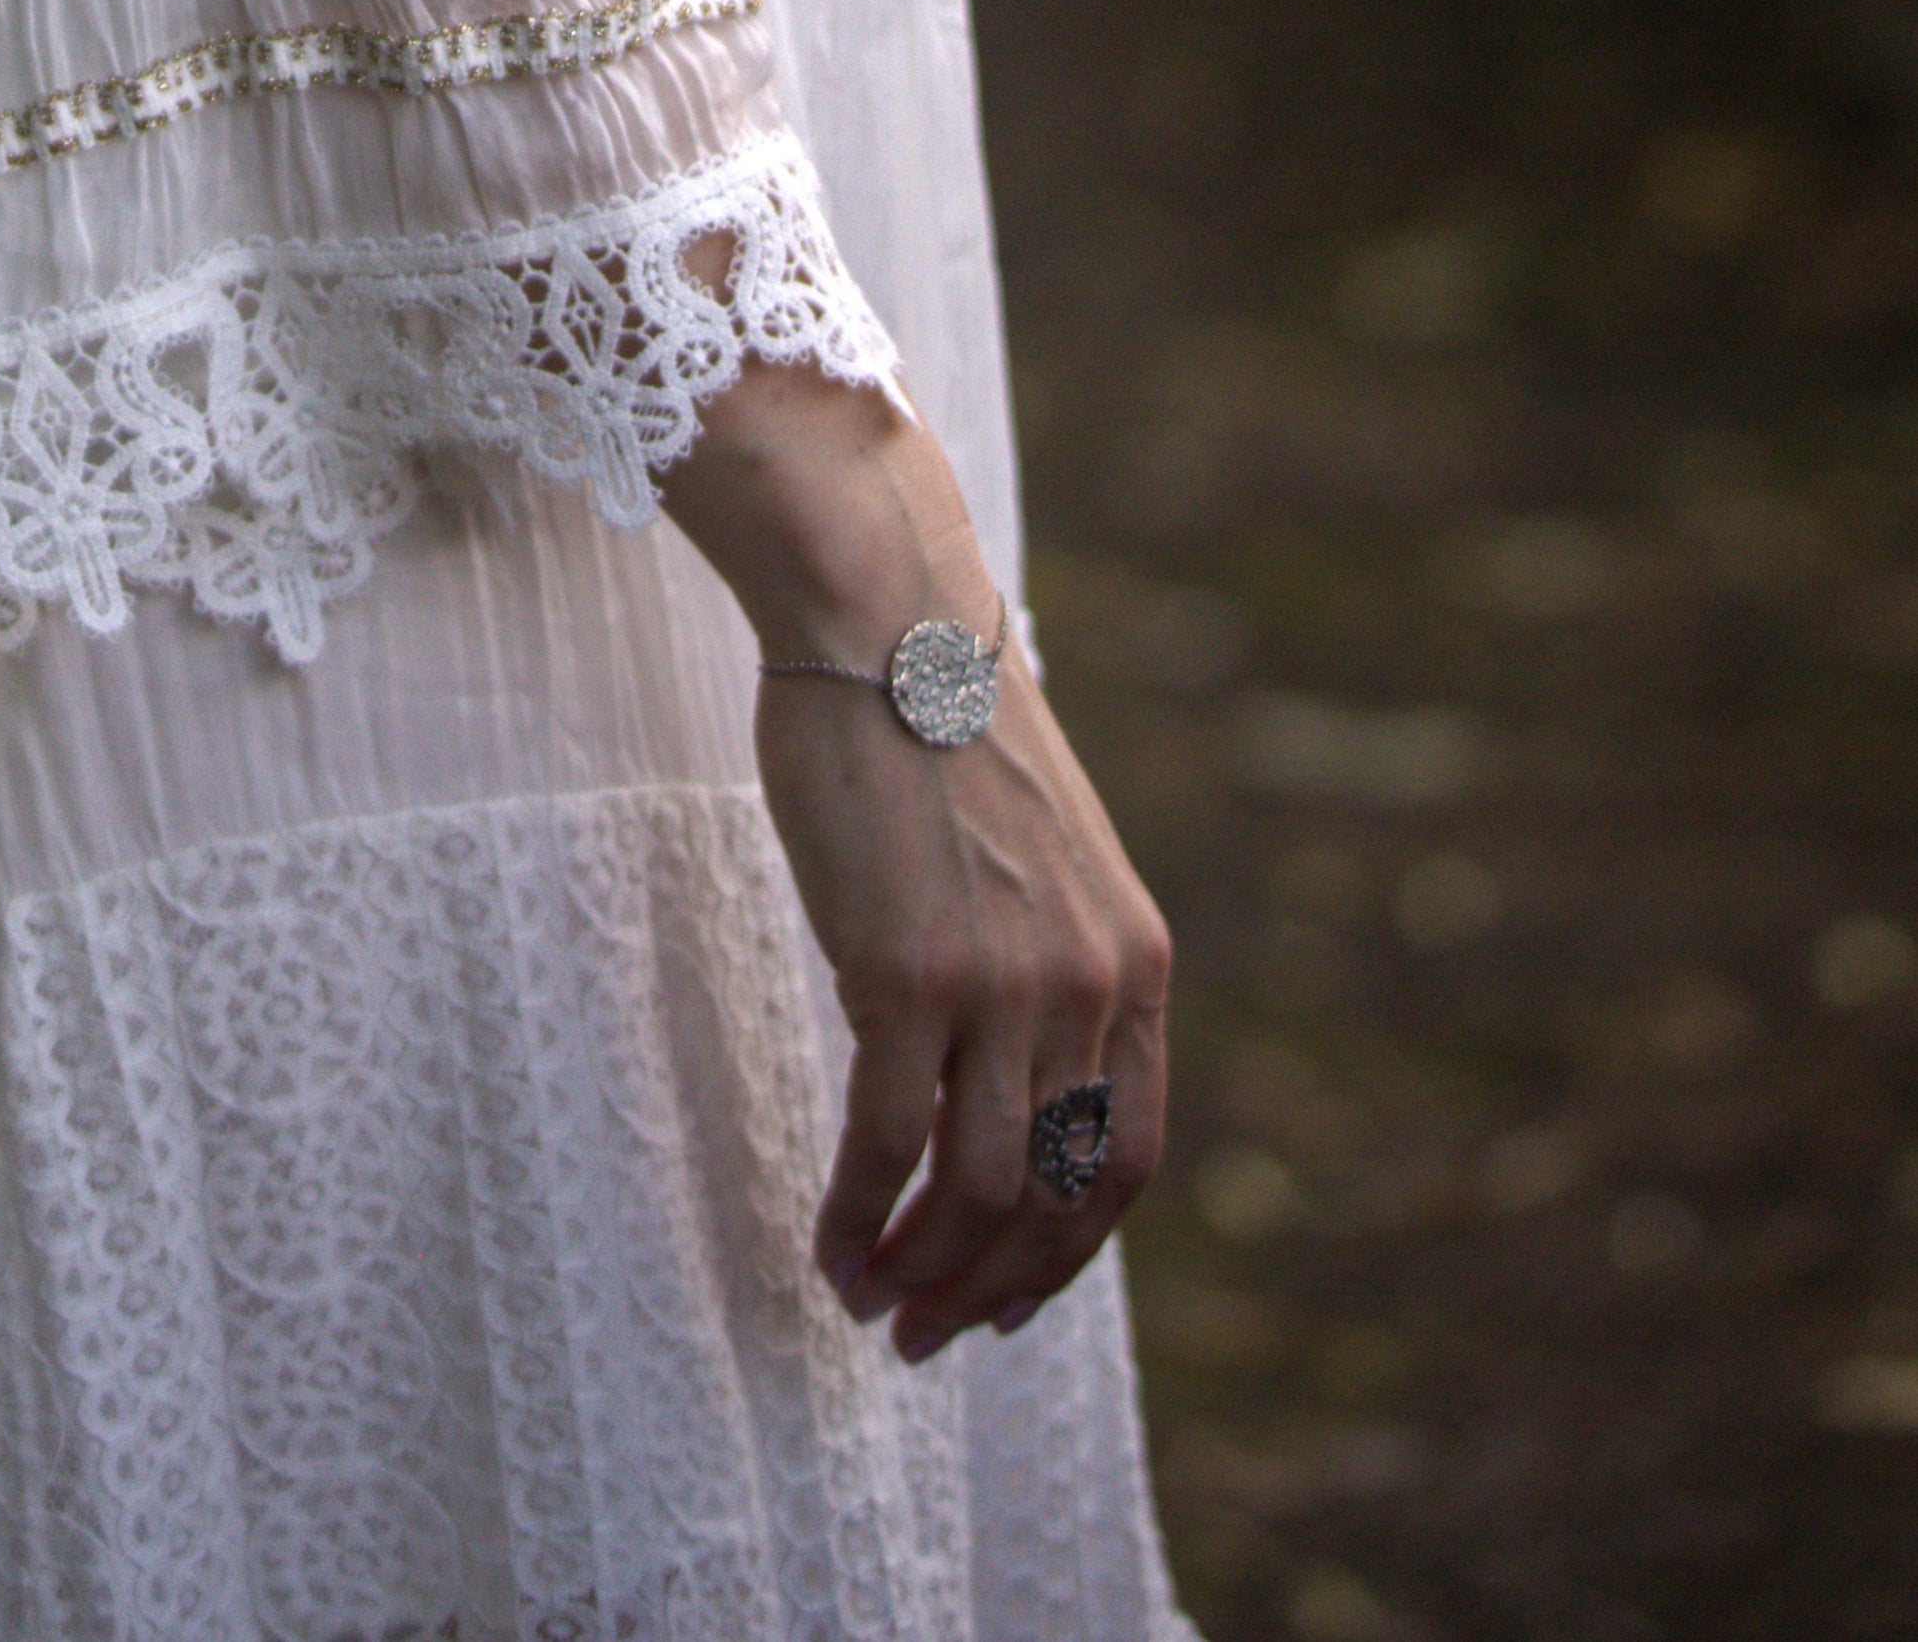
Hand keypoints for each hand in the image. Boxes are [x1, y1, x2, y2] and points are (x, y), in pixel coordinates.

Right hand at [758, 608, 1169, 1361]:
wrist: (889, 627)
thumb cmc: (944, 741)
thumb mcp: (1040, 866)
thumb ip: (1044, 969)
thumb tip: (994, 1081)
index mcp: (1135, 960)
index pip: (1130, 1159)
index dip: (1072, 1253)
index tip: (1009, 1298)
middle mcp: (1089, 983)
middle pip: (1061, 1195)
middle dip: (995, 1287)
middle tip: (927, 1335)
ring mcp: (1005, 982)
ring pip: (980, 1187)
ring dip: (925, 1271)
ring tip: (871, 1305)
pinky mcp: (910, 972)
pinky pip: (889, 1142)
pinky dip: (857, 1217)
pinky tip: (828, 1247)